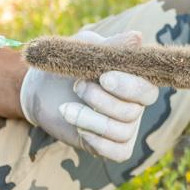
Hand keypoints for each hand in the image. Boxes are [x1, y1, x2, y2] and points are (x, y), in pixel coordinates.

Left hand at [19, 30, 158, 160]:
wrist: (42, 87)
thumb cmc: (70, 63)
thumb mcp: (88, 49)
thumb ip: (112, 46)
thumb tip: (137, 37)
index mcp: (134, 82)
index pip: (147, 90)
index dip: (129, 87)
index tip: (104, 77)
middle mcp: (134, 106)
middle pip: (132, 112)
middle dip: (102, 101)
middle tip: (77, 86)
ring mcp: (124, 127)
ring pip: (121, 131)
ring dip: (91, 120)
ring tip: (66, 108)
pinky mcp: (110, 145)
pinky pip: (119, 152)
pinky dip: (99, 142)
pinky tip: (79, 129)